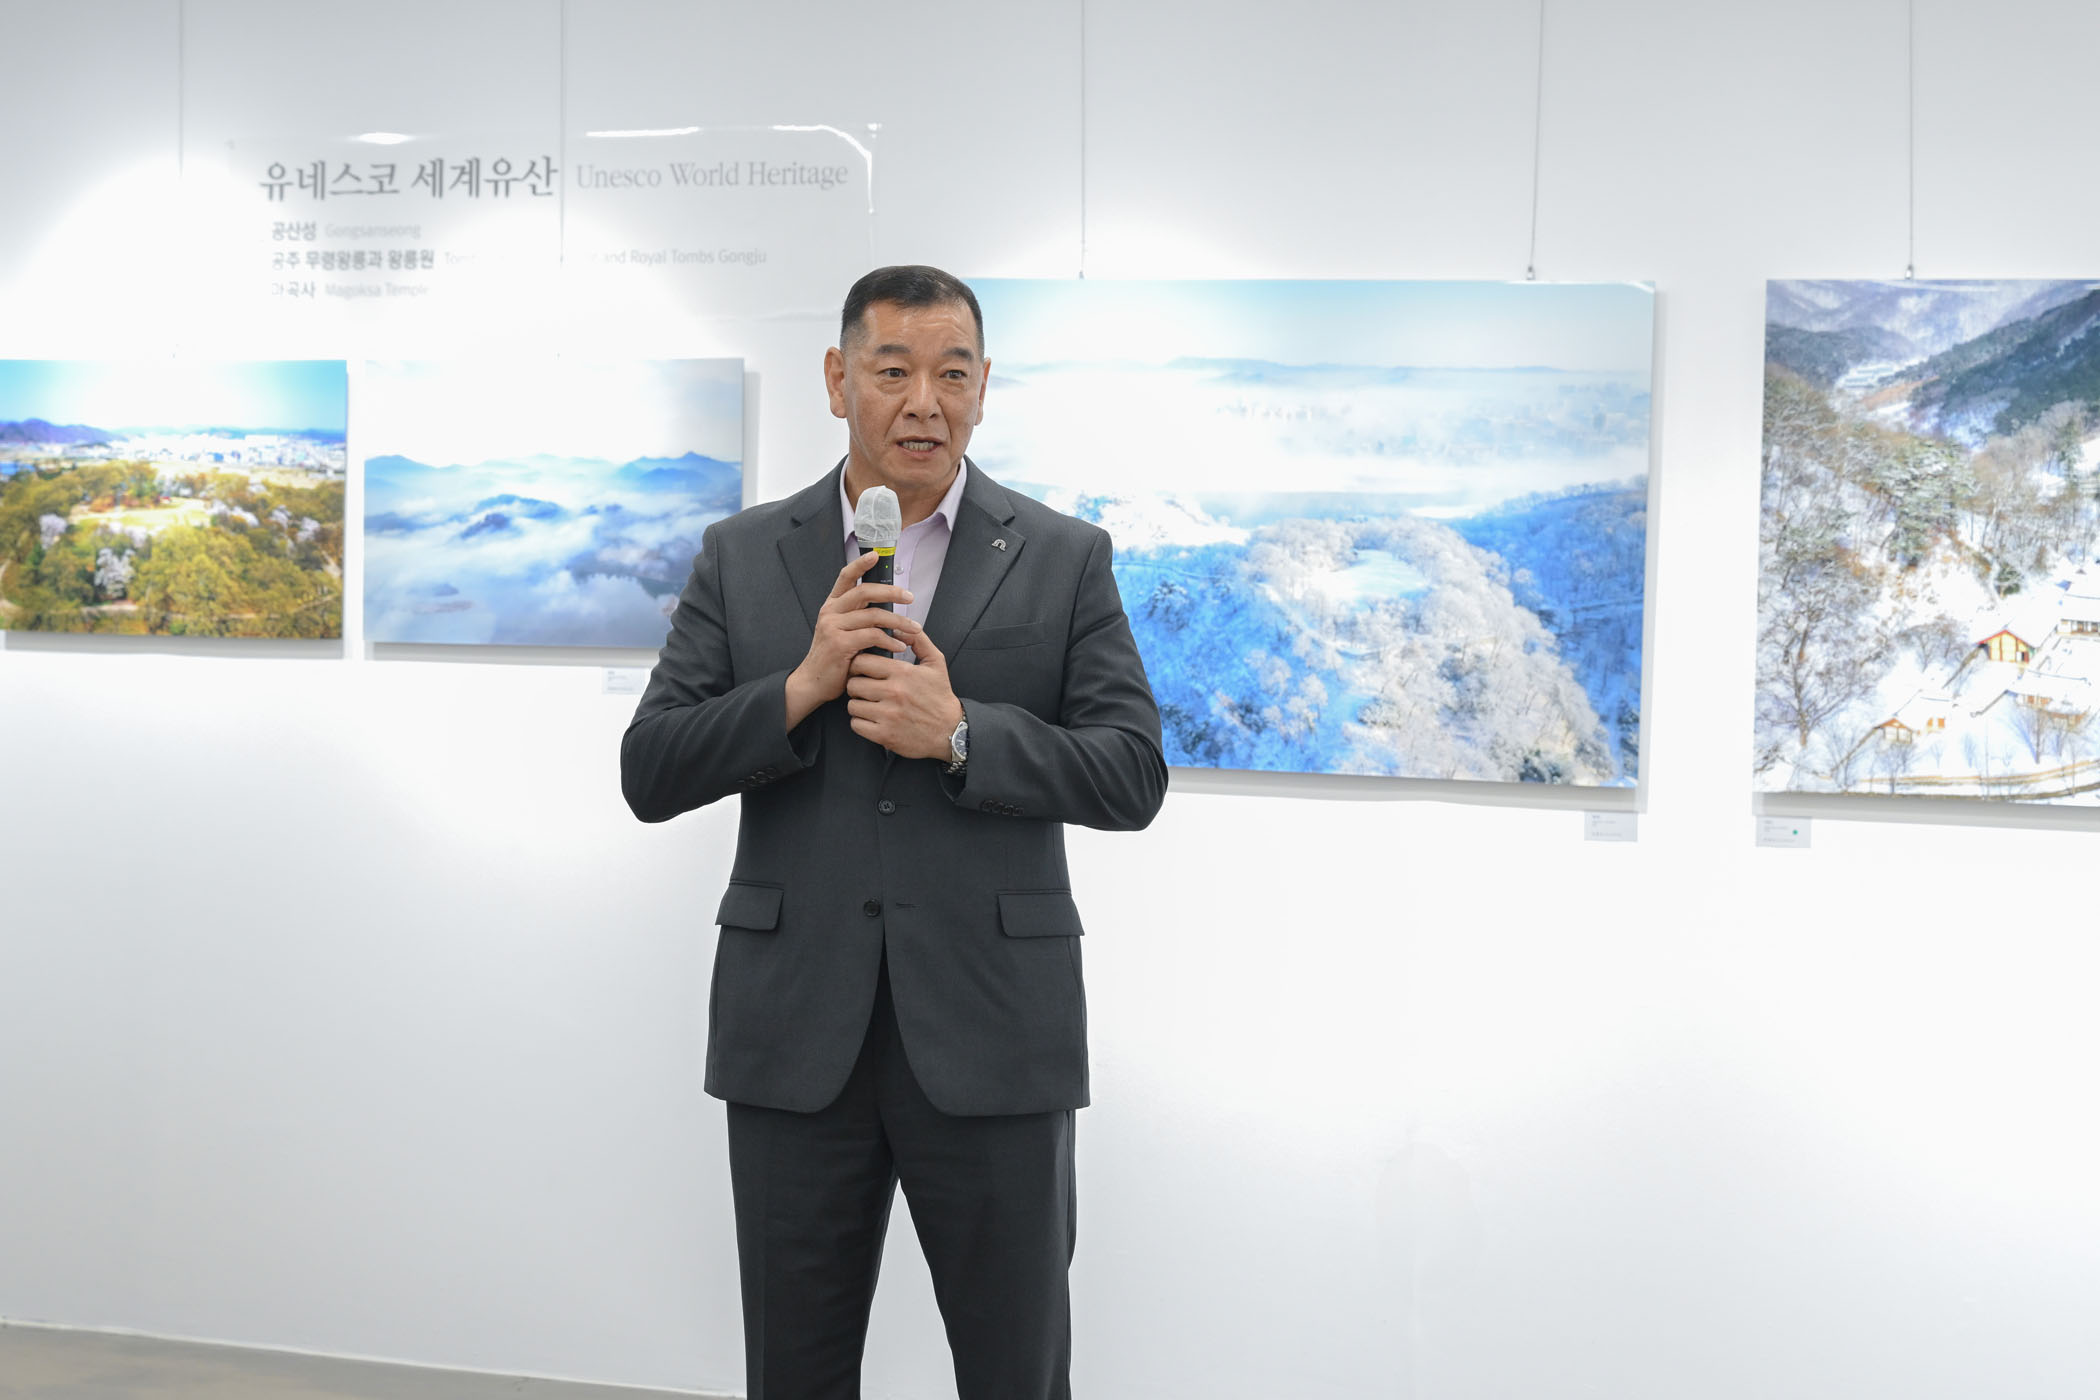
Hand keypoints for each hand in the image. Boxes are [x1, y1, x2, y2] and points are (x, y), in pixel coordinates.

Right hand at [784, 551, 919, 729]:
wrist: (813, 683)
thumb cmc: (833, 659)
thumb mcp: (842, 632)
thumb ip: (858, 618)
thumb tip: (888, 609)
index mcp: (832, 606)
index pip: (845, 577)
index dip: (860, 563)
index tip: (877, 555)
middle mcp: (830, 612)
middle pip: (865, 591)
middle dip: (891, 592)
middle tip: (910, 597)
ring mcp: (833, 627)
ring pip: (874, 615)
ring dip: (899, 622)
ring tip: (914, 629)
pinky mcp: (840, 644)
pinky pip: (873, 636)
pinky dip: (891, 641)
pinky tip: (900, 647)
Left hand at [844, 629, 963, 759]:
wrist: (951, 731)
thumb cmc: (940, 697)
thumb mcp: (936, 663)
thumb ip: (918, 640)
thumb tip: (898, 629)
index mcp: (903, 673)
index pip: (862, 661)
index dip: (860, 665)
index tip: (865, 670)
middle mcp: (894, 693)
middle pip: (853, 683)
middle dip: (857, 685)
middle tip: (866, 688)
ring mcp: (888, 715)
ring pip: (852, 704)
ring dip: (858, 704)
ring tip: (870, 704)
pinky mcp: (884, 734)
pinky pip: (856, 724)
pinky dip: (861, 722)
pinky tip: (872, 719)